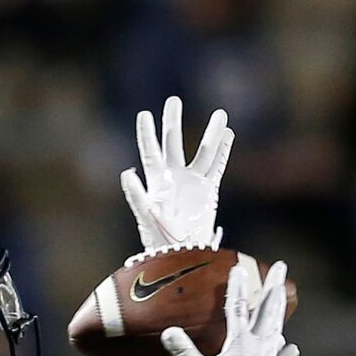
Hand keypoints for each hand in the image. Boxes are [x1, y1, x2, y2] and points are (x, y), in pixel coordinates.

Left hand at [121, 95, 232, 255]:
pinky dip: (224, 152)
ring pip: (203, 152)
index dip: (147, 134)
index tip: (145, 114)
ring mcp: (192, 183)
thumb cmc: (159, 240)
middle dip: (172, 123)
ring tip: (221, 115)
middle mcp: (174, 178)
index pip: (150, 153)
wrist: (180, 254)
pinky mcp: (208, 191)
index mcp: (155, 183)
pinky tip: (229, 135)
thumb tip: (126, 173)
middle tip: (173, 101)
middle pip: (173, 144)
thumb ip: (137, 196)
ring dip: (212, 134)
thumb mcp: (145, 218)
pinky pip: (218, 167)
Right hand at [162, 259, 297, 355]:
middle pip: (267, 313)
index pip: (238, 310)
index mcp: (241, 345)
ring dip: (278, 316)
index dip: (237, 288)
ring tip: (284, 303)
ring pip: (275, 334)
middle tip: (281, 268)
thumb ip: (183, 350)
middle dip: (273, 289)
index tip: (239, 269)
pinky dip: (283, 355)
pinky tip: (291, 350)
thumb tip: (168, 331)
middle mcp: (258, 351)